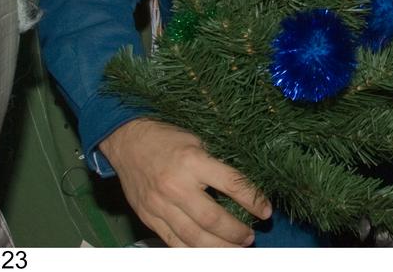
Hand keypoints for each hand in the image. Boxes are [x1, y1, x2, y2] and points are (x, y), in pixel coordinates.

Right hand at [100, 118, 271, 247]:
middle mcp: (176, 185)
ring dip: (218, 247)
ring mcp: (160, 205)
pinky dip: (193, 251)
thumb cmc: (166, 139)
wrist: (127, 141)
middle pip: (212, 219)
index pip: (230, 184)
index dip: (252, 200)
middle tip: (250, 237)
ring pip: (193, 237)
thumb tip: (242, 187)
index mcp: (192, 161)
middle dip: (235, 232)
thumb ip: (215, 164)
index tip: (266, 211)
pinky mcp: (149, 217)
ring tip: (235, 249)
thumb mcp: (196, 140)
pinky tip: (208, 253)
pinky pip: (173, 242)